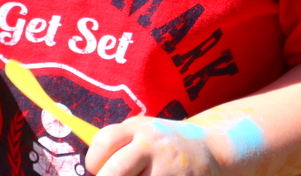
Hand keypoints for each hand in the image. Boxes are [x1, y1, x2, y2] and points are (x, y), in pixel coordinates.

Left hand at [85, 116, 220, 175]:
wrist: (211, 149)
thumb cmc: (165, 143)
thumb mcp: (143, 131)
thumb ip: (120, 142)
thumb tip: (89, 166)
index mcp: (139, 129)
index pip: (106, 140)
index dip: (93, 159)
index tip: (95, 170)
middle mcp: (152, 146)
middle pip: (115, 171)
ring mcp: (168, 170)